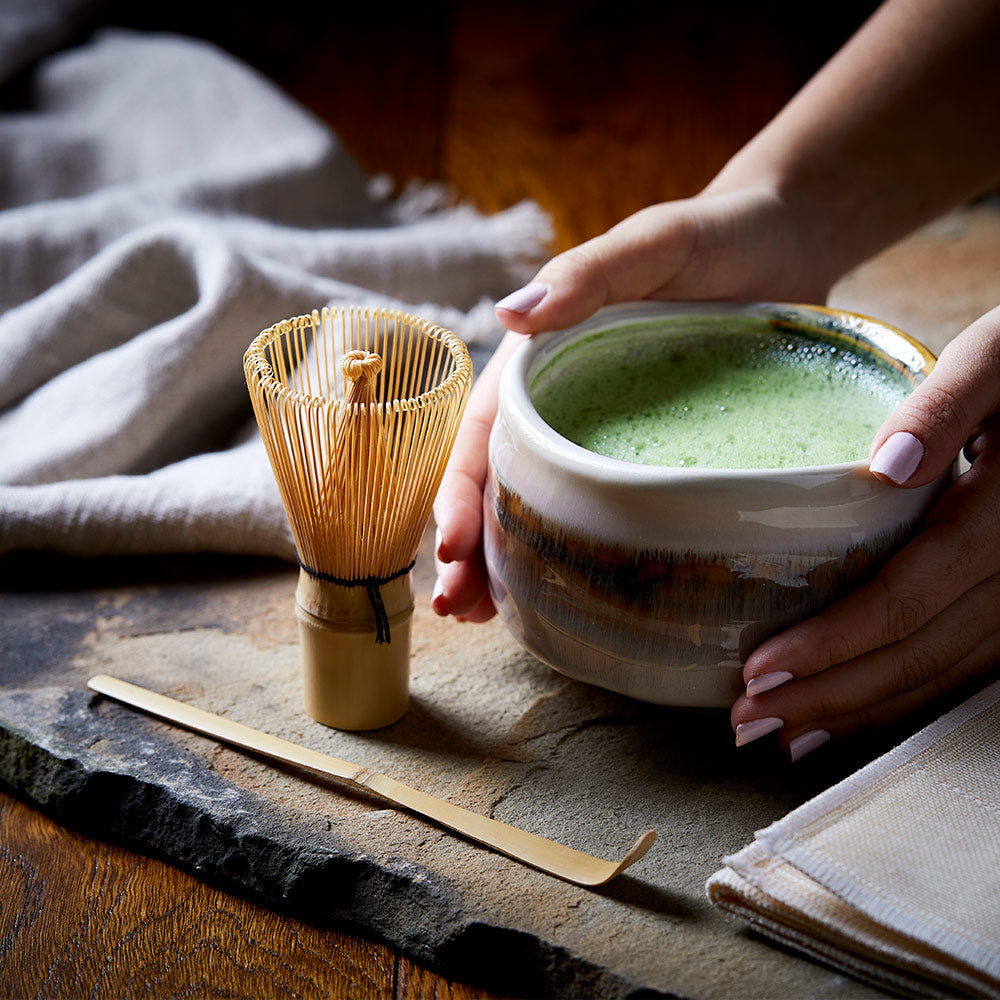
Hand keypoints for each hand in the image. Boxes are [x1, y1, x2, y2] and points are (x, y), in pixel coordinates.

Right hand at [430, 187, 836, 619]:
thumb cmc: (713, 237)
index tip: (451, 553)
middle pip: (502, 484)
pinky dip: (581, 555)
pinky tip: (568, 596)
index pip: (487, 435)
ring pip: (544, 508)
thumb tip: (507, 313)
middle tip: (460, 608)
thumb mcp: (651, 244)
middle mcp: (566, 408)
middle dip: (473, 547)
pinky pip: (608, 512)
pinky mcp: (654, 459)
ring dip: (511, 564)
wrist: (790, 243)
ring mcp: (608, 439)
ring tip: (488, 620)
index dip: (462, 495)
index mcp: (544, 362)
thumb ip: (586, 276)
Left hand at [732, 304, 999, 759]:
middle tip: (748, 724)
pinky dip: (908, 696)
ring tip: (786, 736)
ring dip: (862, 711)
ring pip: (944, 674)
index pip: (907, 598)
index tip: (760, 671)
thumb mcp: (997, 358)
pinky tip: (856, 712)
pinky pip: (968, 665)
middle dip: (829, 696)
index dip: (832, 643)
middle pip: (918, 654)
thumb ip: (948, 405)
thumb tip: (892, 464)